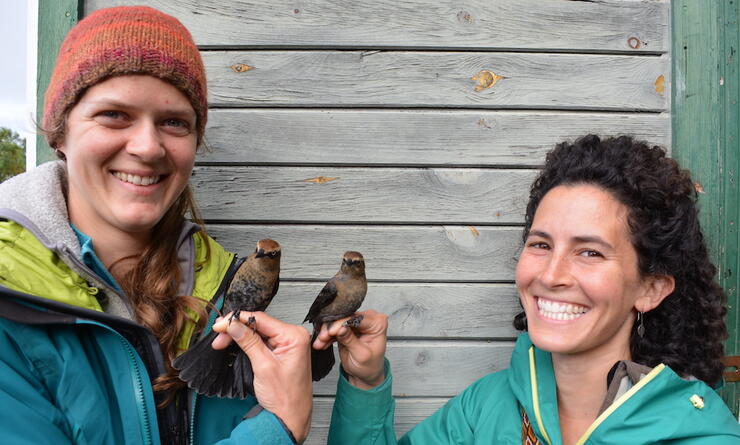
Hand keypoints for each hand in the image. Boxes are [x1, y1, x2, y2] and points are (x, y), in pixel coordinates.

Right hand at [212, 312, 311, 442]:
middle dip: (236, 329)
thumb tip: (233, 325)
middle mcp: (293, 336)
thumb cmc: (285, 397)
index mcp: (294, 336)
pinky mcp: (281, 352)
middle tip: (218, 337)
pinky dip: (246, 343)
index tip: (220, 325)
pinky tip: (234, 344)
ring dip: (239, 336)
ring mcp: (287, 344)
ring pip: (258, 332)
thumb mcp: (263, 366)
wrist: (290, 418)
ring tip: (222, 343)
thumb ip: (248, 342)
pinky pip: (261, 341)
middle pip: (258, 324)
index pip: (261, 319)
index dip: (238, 319)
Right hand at [313, 309, 387, 389]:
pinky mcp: (347, 327)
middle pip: (346, 318)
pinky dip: (327, 335)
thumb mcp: (361, 355)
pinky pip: (334, 327)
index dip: (342, 323)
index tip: (331, 332)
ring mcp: (357, 323)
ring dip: (327, 332)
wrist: (365, 374)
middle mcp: (368, 320)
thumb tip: (341, 328)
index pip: (357, 318)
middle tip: (322, 338)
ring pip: (337, 322)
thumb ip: (351, 340)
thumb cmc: (370, 366)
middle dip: (332, 328)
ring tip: (320, 342)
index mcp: (378, 324)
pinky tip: (321, 343)